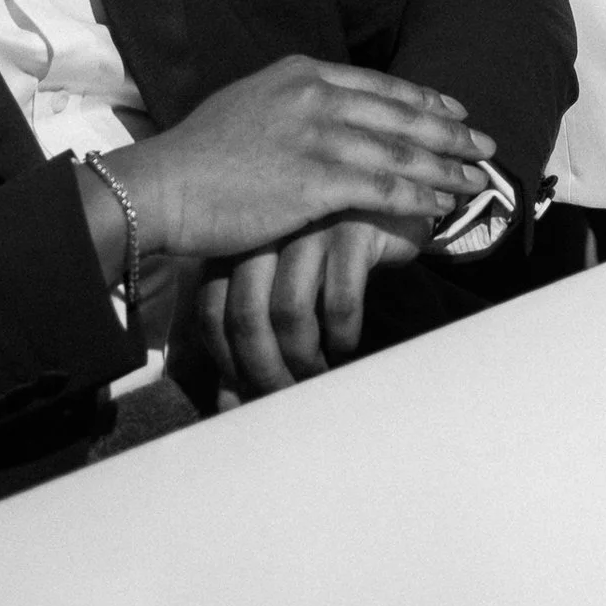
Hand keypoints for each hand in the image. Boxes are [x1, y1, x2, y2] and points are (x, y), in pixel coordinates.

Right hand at [110, 57, 496, 265]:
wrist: (163, 185)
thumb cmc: (200, 155)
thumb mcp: (251, 104)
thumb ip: (294, 105)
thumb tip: (327, 117)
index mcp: (302, 74)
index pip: (381, 86)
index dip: (425, 100)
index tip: (455, 110)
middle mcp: (316, 96)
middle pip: (402, 115)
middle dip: (451, 132)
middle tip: (485, 146)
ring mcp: (318, 136)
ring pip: (401, 152)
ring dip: (446, 168)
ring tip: (475, 181)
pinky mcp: (315, 181)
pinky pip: (384, 189)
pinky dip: (418, 197)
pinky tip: (440, 206)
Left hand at [196, 220, 424, 397]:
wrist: (392, 199)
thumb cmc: (329, 255)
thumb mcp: (284, 288)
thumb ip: (252, 341)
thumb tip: (228, 406)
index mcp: (240, 238)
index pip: (212, 308)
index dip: (226, 358)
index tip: (248, 391)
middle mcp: (269, 228)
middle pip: (247, 314)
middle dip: (265, 369)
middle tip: (286, 397)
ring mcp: (312, 225)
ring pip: (291, 310)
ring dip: (304, 358)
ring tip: (318, 377)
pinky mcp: (355, 228)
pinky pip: (340, 299)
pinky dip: (342, 335)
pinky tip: (346, 346)